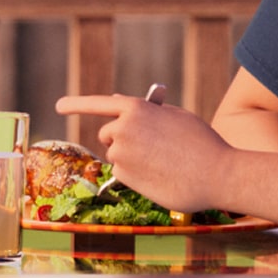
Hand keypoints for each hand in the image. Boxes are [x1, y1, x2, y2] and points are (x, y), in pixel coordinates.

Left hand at [59, 92, 234, 212]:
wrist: (217, 174)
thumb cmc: (201, 143)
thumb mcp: (175, 117)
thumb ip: (145, 110)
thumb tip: (117, 101)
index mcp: (135, 109)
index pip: (97, 103)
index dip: (76, 104)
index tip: (59, 107)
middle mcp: (121, 129)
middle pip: (107, 133)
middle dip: (119, 138)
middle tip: (146, 147)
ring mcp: (120, 153)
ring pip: (116, 155)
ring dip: (131, 158)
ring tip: (162, 163)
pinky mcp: (122, 177)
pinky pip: (122, 173)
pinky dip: (135, 175)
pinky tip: (158, 176)